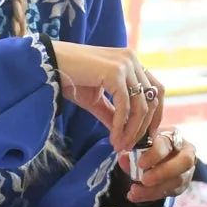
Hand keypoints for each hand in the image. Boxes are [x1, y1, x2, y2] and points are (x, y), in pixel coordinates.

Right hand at [50, 41, 164, 153]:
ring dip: (132, 131)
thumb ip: (113, 113)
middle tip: (132, 146)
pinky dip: (121, 126)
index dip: (157, 114)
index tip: (148, 136)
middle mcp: (132, 60)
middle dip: (145, 127)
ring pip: (141, 105)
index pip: (156, 89)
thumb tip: (125, 135)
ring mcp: (125, 64)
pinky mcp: (115, 72)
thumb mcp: (96, 99)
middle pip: (153, 99)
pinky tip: (113, 138)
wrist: (49, 65)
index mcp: (131, 62)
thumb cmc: (69, 78)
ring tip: (121, 146)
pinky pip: (125, 107)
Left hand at [126, 127, 195, 203]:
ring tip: (134, 191)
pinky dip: (150, 195)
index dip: (155, 154)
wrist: (164, 154)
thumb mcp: (141, 144)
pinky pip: (169, 192)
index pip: (168, 143)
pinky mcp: (182, 185)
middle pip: (184, 162)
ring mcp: (187, 170)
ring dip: (154, 189)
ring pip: (177, 181)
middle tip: (144, 180)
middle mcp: (186, 152)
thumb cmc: (152, 145)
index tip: (140, 163)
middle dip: (163, 172)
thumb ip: (132, 150)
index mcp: (174, 136)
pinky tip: (136, 196)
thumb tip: (123, 158)